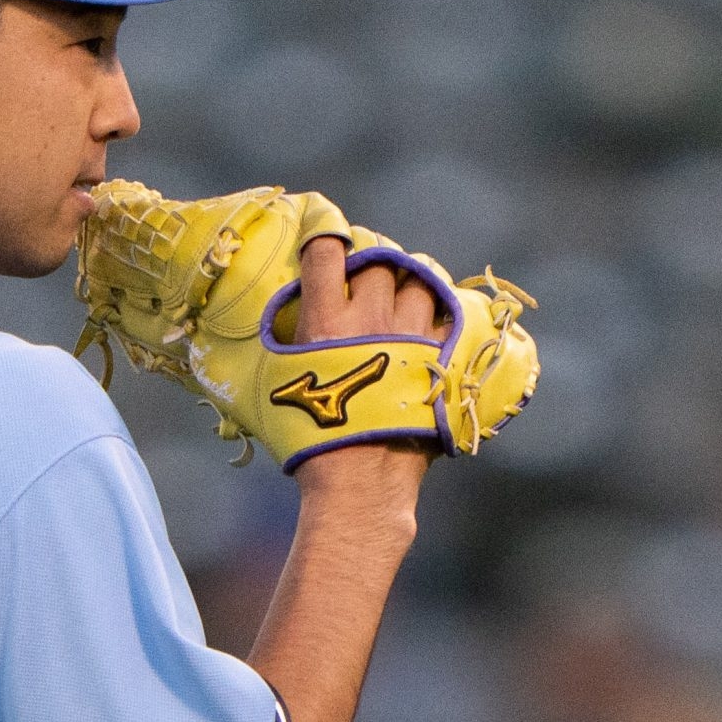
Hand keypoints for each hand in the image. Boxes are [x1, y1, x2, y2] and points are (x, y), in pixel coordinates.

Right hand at [290, 235, 436, 518]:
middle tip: (368, 277)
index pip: (326, 250)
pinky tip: (430, 323)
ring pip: (418, 281)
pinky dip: (439, 312)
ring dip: (409, 282)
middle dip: (372, 264)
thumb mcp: (275, 389)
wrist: (359, 483)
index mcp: (323, 320)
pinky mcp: (438, 358)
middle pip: (378, 262)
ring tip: (403, 293)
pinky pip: (446, 316)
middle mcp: (368, 318)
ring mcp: (408, 336)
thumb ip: (283, 345)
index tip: (327, 244)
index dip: (325, 238)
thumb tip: (285, 322)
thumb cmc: (308, 443)